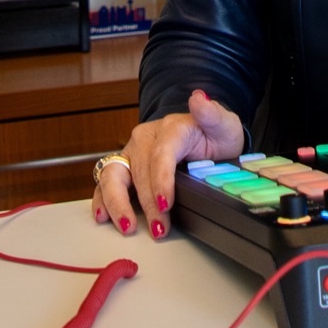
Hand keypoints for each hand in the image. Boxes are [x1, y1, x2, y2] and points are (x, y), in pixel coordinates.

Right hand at [92, 88, 244, 240]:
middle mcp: (146, 137)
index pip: (161, 153)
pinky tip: (103, 216)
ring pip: (113, 174)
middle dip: (147, 203)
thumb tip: (198, 98)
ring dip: (117, 202)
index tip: (166, 204)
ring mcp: (132, 152)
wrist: (204, 137)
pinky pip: (106, 182)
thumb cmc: (214, 135)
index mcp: (171, 127)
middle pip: (139, 170)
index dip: (161, 180)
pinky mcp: (125, 166)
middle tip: (159, 229)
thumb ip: (212, 114)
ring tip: (127, 226)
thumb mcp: (224, 125)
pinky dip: (102, 200)